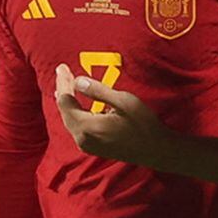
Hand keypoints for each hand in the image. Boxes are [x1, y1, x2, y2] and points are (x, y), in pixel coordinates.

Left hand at [54, 67, 169, 165]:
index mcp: (87, 127)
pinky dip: (74, 112)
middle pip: (64, 111)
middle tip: (62, 72)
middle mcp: (82, 139)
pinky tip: (76, 104)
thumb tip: (77, 81)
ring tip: (65, 85)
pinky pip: (76, 127)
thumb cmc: (143, 125)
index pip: (65, 101)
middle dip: (63, 90)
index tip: (61, 67)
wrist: (156, 150)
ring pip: (69, 119)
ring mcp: (86, 145)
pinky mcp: (91, 147)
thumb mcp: (123, 102)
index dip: (63, 83)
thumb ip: (98, 91)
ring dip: (68, 101)